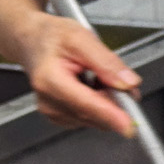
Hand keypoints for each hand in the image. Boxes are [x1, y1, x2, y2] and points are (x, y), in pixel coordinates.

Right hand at [14, 12, 141, 135]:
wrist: (33, 41)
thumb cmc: (53, 37)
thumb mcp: (82, 38)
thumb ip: (107, 62)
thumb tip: (128, 83)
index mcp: (50, 80)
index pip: (86, 104)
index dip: (111, 115)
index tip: (130, 125)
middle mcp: (49, 101)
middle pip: (94, 113)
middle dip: (115, 101)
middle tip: (120, 77)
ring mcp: (53, 112)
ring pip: (95, 117)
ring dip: (106, 100)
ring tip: (96, 75)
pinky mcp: (60, 116)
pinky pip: (90, 116)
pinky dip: (98, 103)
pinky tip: (91, 85)